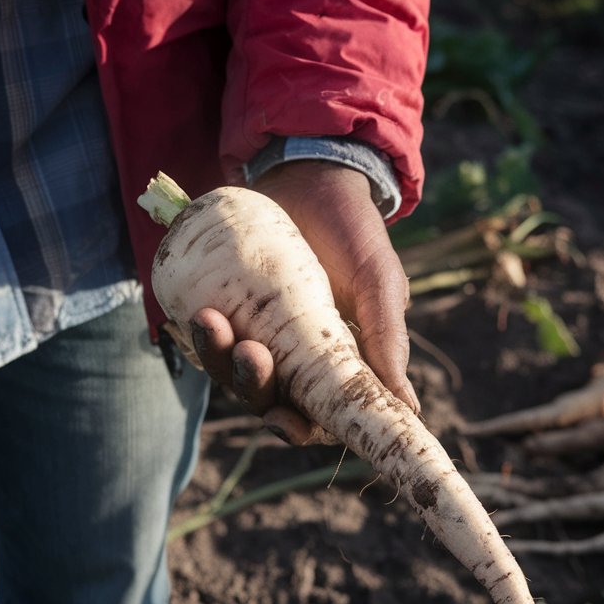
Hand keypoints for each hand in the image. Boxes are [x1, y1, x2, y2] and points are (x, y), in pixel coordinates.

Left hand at [190, 160, 418, 443]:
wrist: (311, 176)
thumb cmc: (355, 233)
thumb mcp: (378, 282)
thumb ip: (386, 340)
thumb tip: (409, 411)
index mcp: (335, 363)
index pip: (315, 416)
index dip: (299, 428)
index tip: (288, 420)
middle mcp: (292, 355)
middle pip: (265, 398)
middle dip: (252, 386)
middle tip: (250, 351)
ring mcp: (255, 331)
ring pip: (229, 370)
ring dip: (218, 357)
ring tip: (211, 320)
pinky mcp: (225, 304)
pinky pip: (204, 336)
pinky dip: (197, 333)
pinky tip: (194, 315)